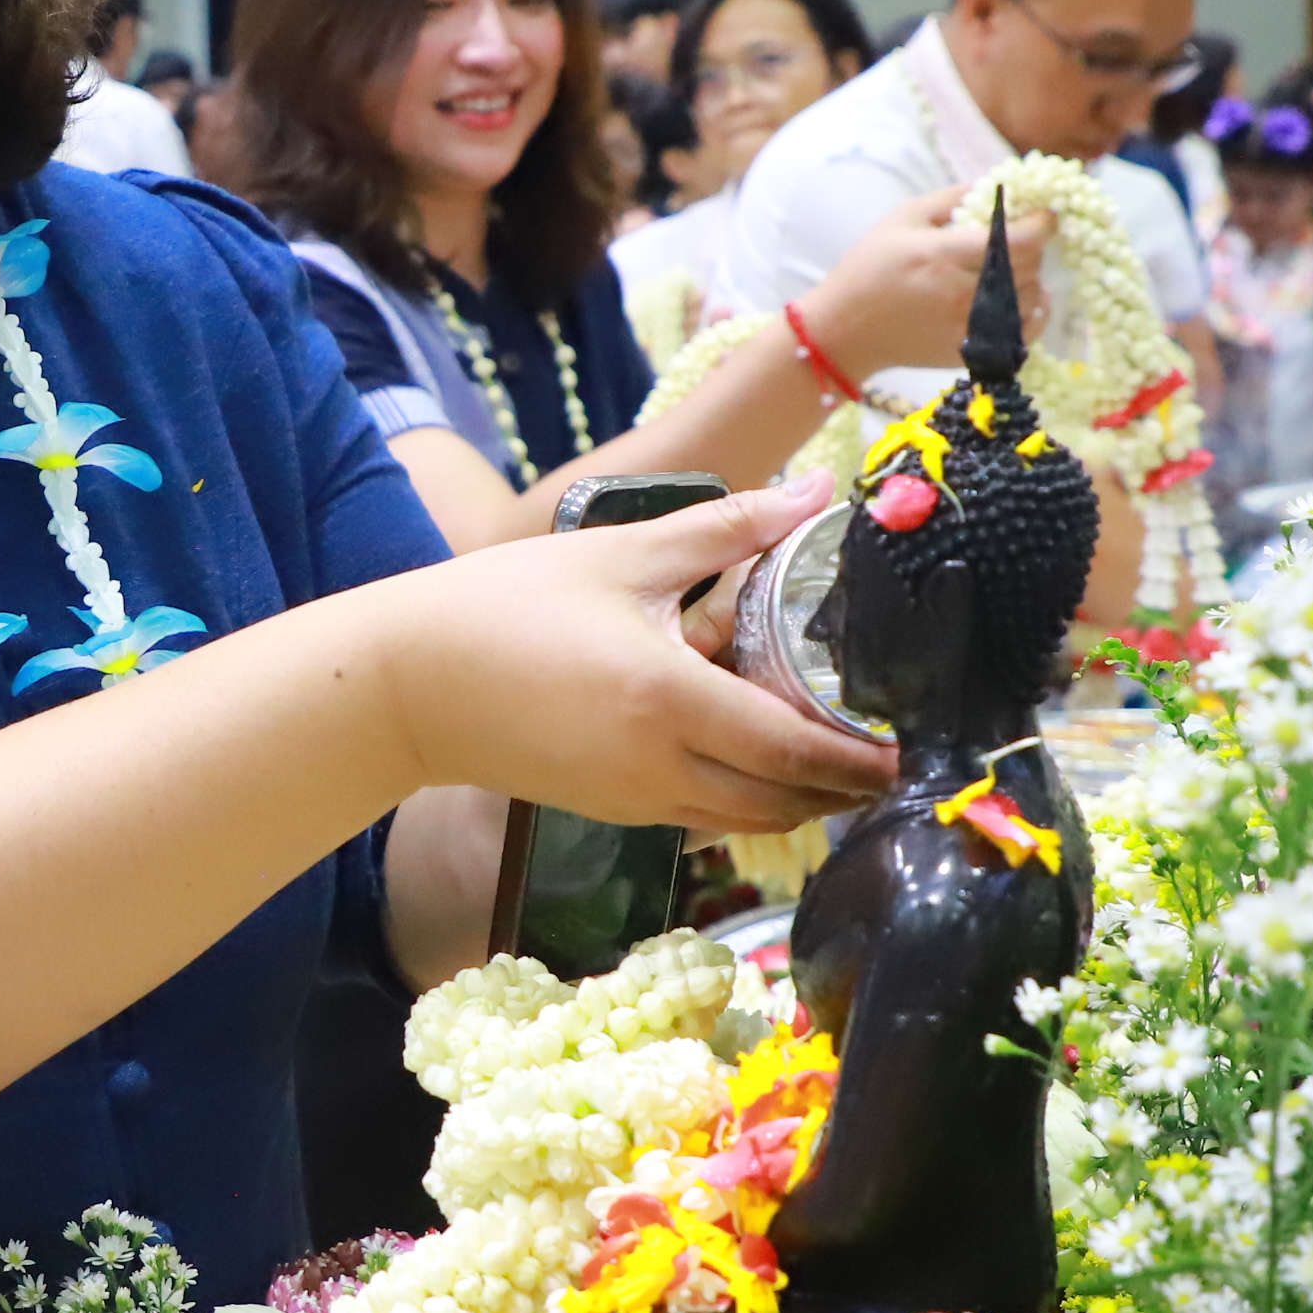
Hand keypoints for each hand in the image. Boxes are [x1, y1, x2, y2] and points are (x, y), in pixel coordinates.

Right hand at [372, 480, 893, 835]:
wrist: (406, 682)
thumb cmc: (505, 606)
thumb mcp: (621, 554)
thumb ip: (727, 527)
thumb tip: (814, 491)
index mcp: (668, 699)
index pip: (793, 749)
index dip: (859, 757)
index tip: (905, 748)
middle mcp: (658, 766)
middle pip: (781, 803)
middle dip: (842, 790)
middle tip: (887, 759)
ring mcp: (632, 799)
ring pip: (743, 821)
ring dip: (797, 802)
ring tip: (837, 765)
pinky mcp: (608, 810)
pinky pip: (700, 817)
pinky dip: (744, 801)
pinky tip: (755, 759)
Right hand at [799, 188, 1052, 378]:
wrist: (843, 331)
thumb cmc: (868, 269)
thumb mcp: (901, 218)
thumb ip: (951, 197)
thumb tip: (995, 182)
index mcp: (942, 254)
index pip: (1018, 239)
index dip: (1043, 224)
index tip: (1046, 214)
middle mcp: (959, 293)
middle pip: (1029, 267)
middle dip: (1034, 249)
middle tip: (1022, 239)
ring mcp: (966, 328)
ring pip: (1030, 299)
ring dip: (1032, 281)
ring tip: (1016, 271)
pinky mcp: (968, 353)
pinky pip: (1023, 334)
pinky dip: (1033, 316)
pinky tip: (1025, 303)